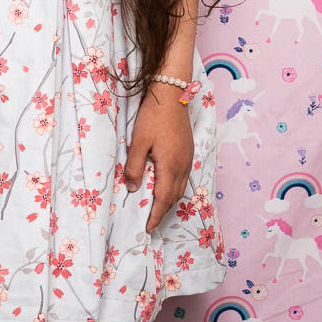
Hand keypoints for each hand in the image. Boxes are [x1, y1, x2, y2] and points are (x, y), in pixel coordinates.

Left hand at [123, 84, 194, 232]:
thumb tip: (133, 188)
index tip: (148, 228)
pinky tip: (166, 182)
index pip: (164, 199)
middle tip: (150, 218)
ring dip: (170, 199)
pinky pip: (184, 176)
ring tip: (156, 204)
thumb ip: (134, 166)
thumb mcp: (138, 141)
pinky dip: (175, 186)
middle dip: (163, 210)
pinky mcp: (189, 150)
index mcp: (170, 166)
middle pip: (175, 196)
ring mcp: (188, 157)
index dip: (156, 215)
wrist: (172, 93)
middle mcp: (183, 165)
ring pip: (181, 187)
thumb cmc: (153, 116)